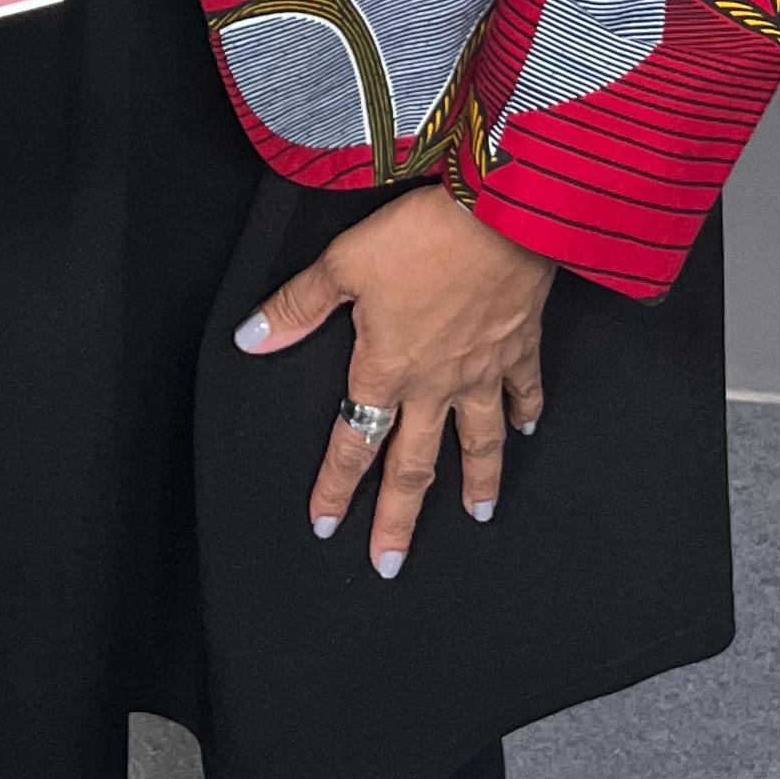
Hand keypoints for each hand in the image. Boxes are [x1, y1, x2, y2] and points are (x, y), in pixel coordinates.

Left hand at [235, 187, 553, 578]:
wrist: (503, 215)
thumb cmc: (419, 236)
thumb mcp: (342, 265)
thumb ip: (297, 308)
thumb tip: (250, 340)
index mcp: (387, 370)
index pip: (353, 442)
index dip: (336, 487)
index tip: (326, 526)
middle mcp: (436, 383)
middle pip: (415, 465)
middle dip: (400, 517)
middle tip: (392, 563)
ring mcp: (482, 370)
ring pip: (479, 441)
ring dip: (478, 482)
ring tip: (478, 516)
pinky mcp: (520, 346)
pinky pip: (524, 390)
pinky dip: (527, 412)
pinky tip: (528, 429)